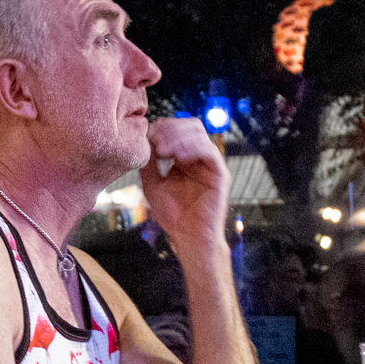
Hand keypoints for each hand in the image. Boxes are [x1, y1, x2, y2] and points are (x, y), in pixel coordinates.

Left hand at [140, 115, 228, 245]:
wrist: (189, 238)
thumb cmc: (173, 215)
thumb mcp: (152, 184)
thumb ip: (149, 162)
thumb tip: (145, 138)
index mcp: (184, 158)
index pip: (178, 129)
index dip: (163, 127)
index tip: (148, 135)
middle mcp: (199, 158)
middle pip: (190, 125)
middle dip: (171, 128)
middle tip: (156, 139)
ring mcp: (210, 164)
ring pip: (199, 134)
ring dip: (179, 136)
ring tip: (163, 149)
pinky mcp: (220, 173)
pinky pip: (209, 151)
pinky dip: (192, 148)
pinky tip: (178, 157)